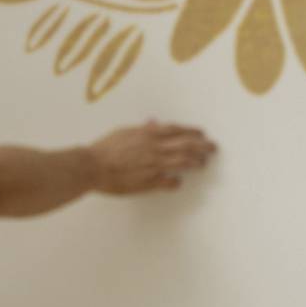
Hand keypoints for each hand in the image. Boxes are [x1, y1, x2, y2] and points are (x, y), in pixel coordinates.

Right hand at [87, 119, 214, 194]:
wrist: (92, 166)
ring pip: (182, 162)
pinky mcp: (149, 181)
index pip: (177, 130)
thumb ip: (141, 129)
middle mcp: (155, 148)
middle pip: (186, 145)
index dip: (192, 132)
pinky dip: (176, 182)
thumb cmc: (105, 149)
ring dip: (195, 162)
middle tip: (213, 148)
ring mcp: (153, 165)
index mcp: (148, 134)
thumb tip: (153, 124)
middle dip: (203, 146)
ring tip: (203, 164)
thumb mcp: (124, 132)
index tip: (202, 134)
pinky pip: (169, 182)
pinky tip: (179, 182)